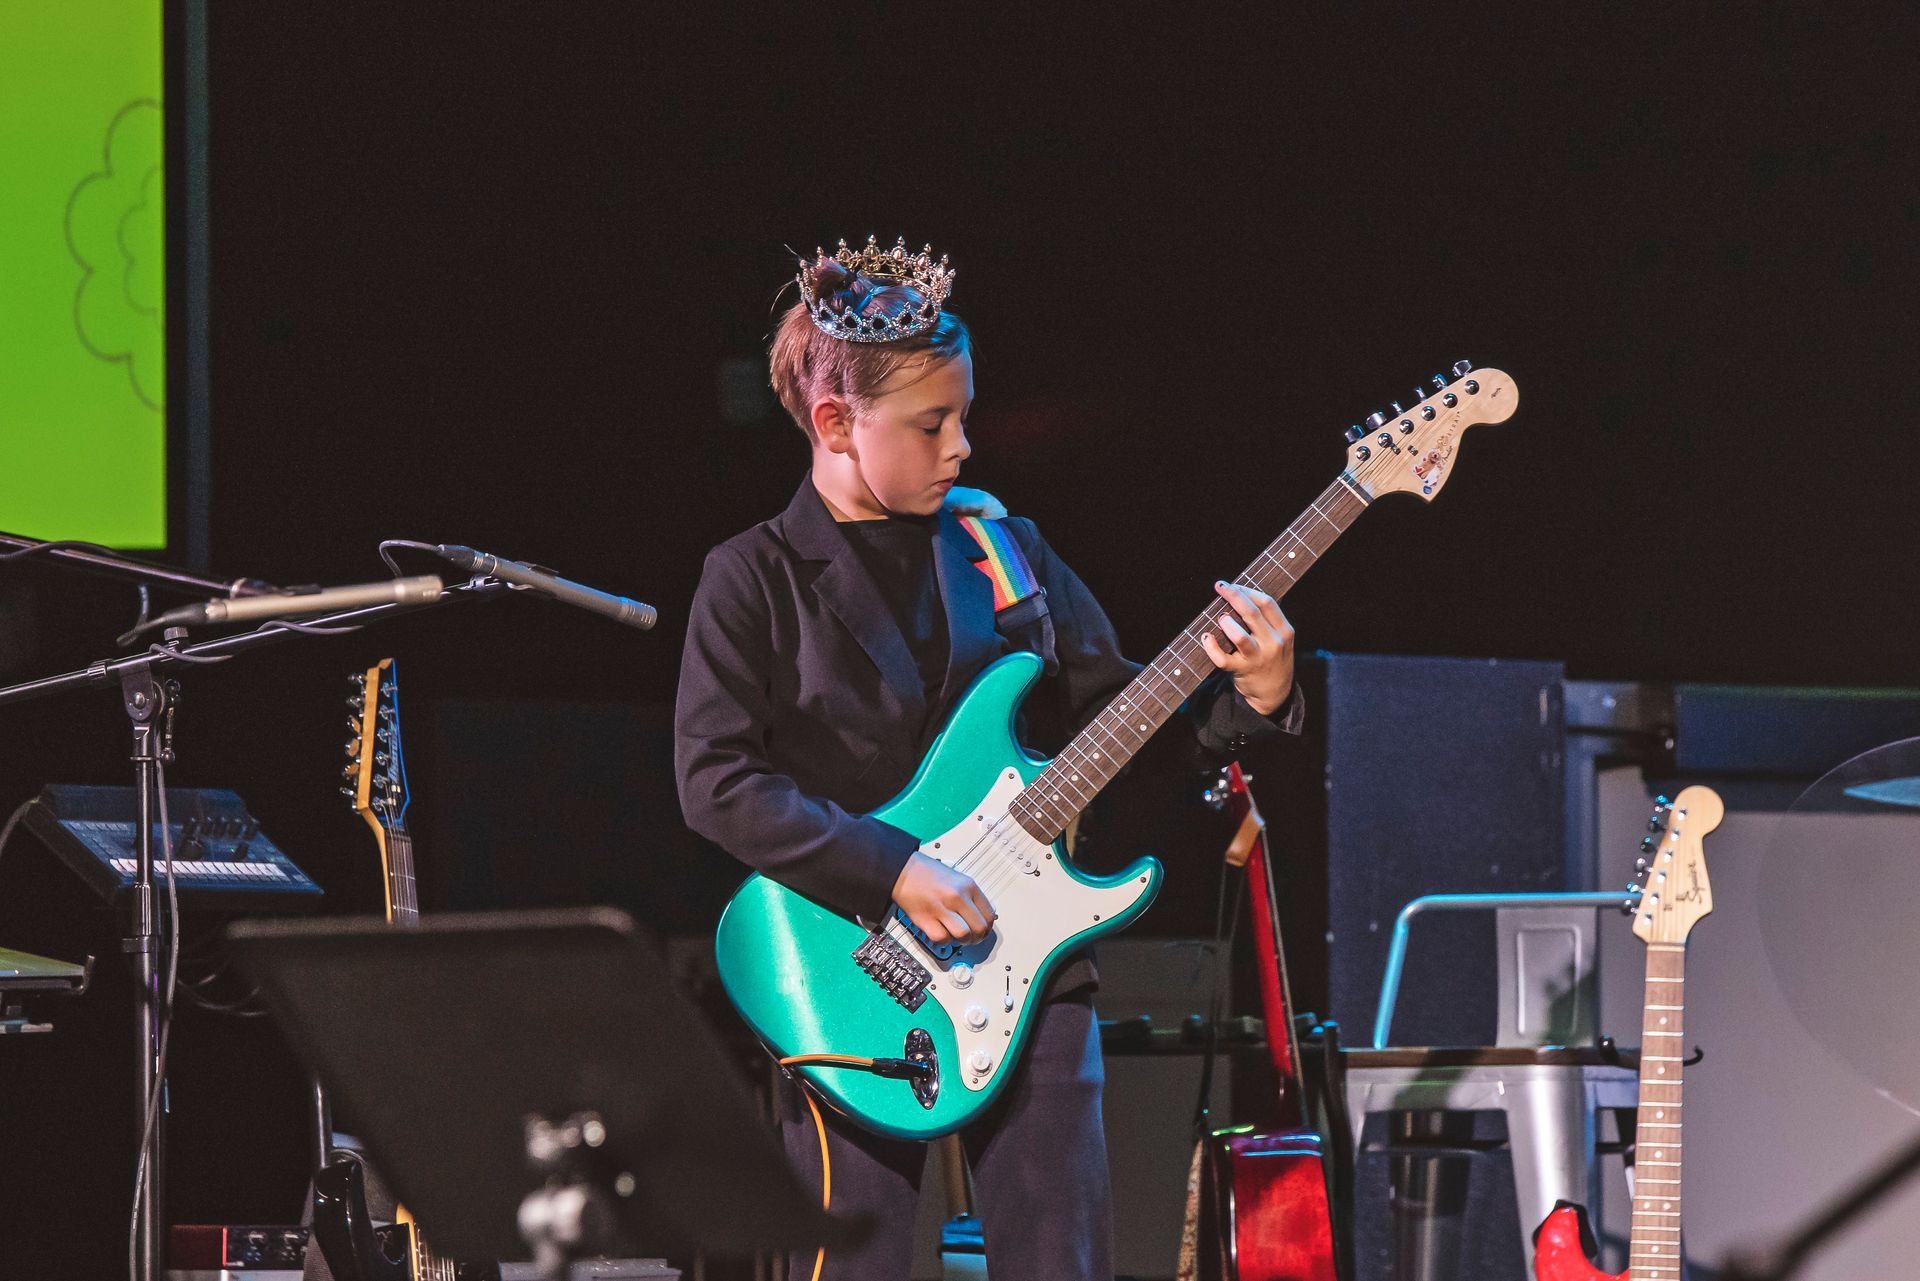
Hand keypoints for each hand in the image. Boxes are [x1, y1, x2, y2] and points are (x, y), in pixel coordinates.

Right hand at [892, 851, 995, 944]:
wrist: (903, 870)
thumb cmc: (928, 874)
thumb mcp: (957, 878)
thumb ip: (971, 897)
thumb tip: (981, 916)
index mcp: (968, 886)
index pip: (989, 914)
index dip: (988, 927)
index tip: (984, 930)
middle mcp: (957, 897)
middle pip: (979, 928)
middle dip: (978, 937)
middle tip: (972, 937)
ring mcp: (941, 909)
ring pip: (963, 935)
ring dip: (963, 941)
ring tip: (958, 937)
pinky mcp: (925, 919)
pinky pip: (942, 938)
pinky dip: (944, 940)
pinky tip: (943, 933)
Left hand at [1198, 580, 1295, 716]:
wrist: (1274, 694)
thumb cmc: (1273, 659)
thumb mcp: (1280, 638)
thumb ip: (1267, 620)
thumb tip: (1239, 595)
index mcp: (1284, 631)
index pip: (1267, 603)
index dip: (1247, 590)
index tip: (1233, 584)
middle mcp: (1273, 643)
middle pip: (1252, 613)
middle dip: (1234, 596)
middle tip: (1220, 587)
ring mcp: (1257, 658)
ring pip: (1239, 637)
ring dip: (1226, 623)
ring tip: (1220, 618)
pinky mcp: (1241, 671)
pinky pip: (1222, 659)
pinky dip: (1211, 647)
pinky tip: (1206, 637)